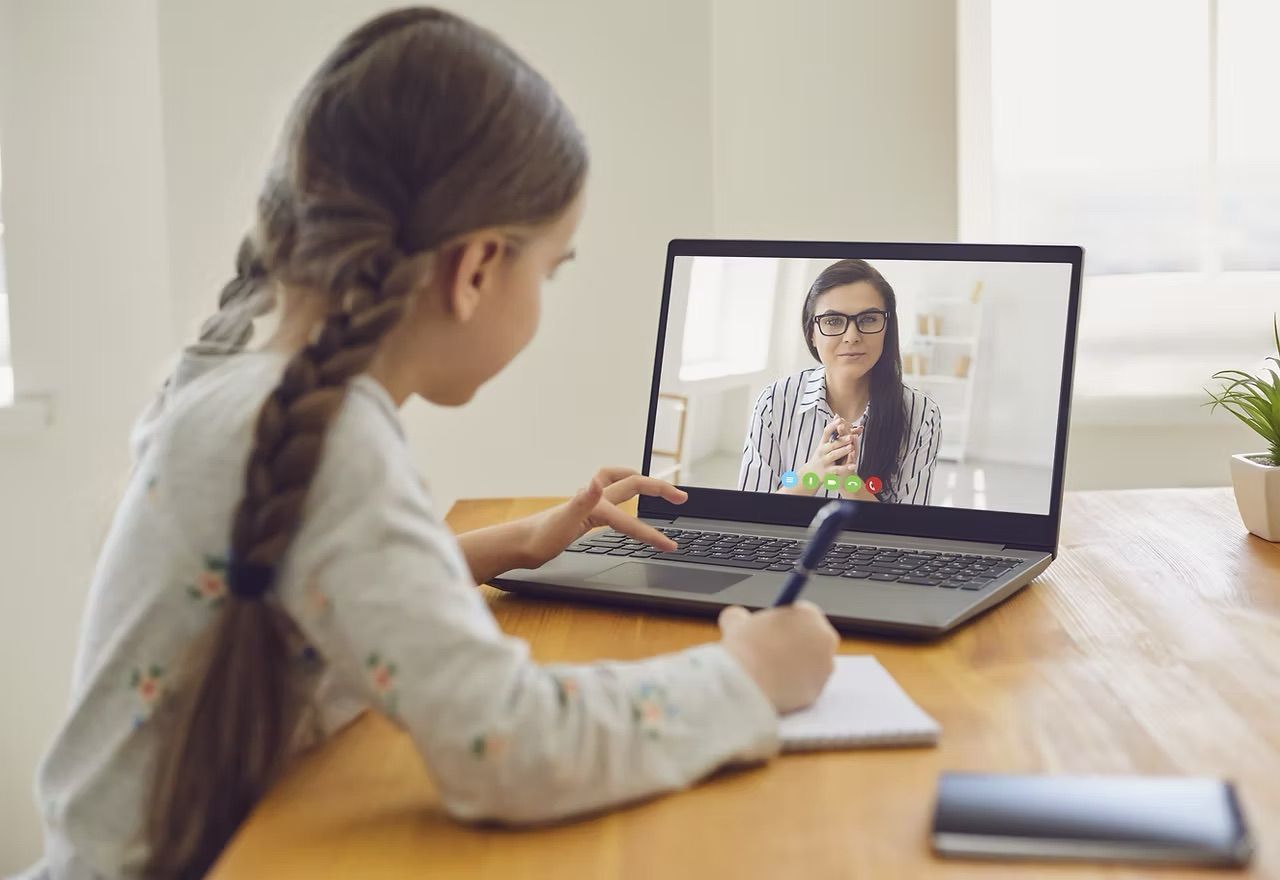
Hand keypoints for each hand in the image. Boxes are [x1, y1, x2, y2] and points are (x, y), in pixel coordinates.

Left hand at [520, 467, 688, 567]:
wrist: (519, 545)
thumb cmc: (538, 538)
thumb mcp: (562, 522)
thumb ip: (581, 502)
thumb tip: (594, 482)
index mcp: (594, 504)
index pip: (630, 518)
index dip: (651, 533)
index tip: (670, 547)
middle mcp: (593, 499)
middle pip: (632, 484)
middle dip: (658, 488)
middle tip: (681, 497)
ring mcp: (588, 505)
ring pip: (620, 486)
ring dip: (640, 483)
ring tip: (658, 489)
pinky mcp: (583, 514)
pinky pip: (611, 500)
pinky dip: (624, 498)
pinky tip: (624, 508)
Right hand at [718, 601, 838, 712]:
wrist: (747, 685)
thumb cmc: (743, 648)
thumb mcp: (736, 623)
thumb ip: (741, 616)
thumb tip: (736, 617)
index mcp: (810, 615)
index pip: (804, 613)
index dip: (787, 622)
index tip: (773, 630)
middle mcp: (825, 640)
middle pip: (812, 639)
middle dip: (795, 644)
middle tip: (771, 651)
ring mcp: (824, 669)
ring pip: (810, 666)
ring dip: (794, 667)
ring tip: (767, 671)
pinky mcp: (817, 694)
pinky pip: (804, 688)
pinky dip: (791, 688)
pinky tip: (771, 687)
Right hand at [782, 419, 860, 494]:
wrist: (810, 474)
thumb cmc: (820, 457)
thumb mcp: (824, 444)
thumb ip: (833, 432)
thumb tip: (838, 416)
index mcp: (822, 444)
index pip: (826, 432)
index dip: (833, 426)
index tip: (840, 420)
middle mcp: (822, 452)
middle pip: (832, 444)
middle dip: (841, 440)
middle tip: (851, 436)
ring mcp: (824, 462)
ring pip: (833, 456)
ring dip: (842, 451)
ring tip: (851, 447)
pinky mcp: (827, 472)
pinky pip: (837, 470)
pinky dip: (845, 468)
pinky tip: (853, 465)